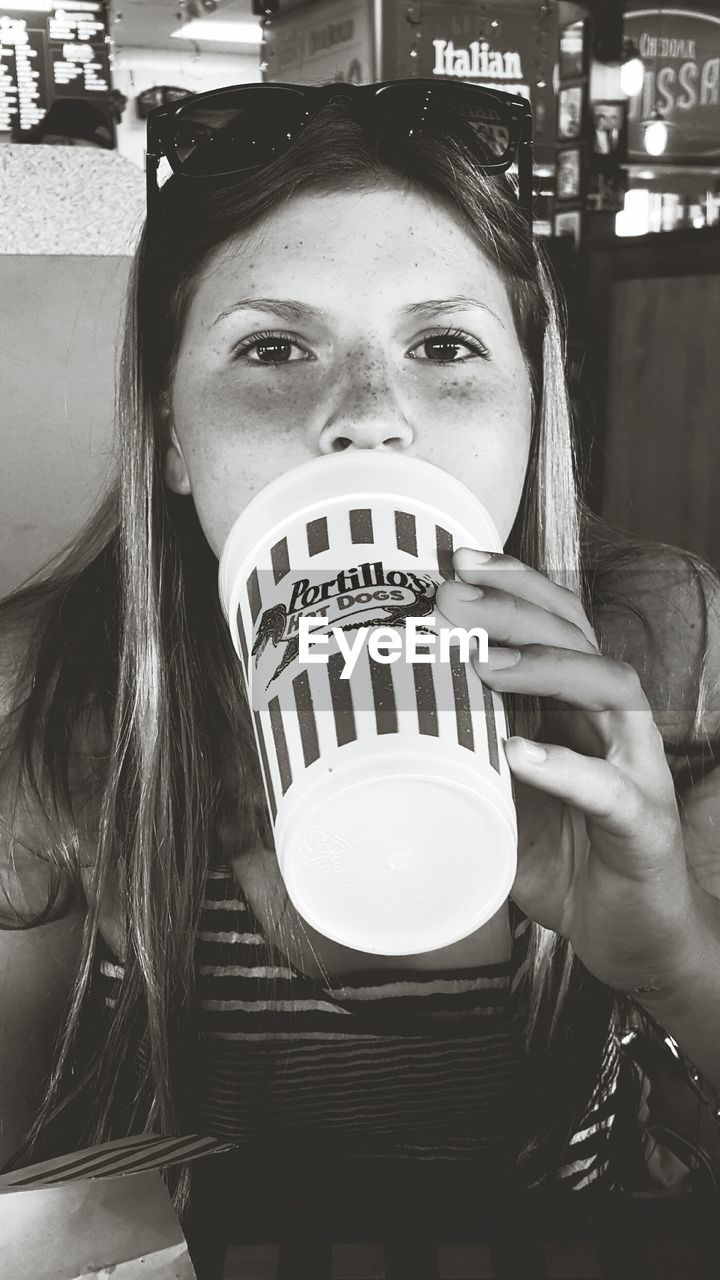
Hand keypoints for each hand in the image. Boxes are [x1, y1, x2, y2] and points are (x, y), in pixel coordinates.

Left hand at [434, 547, 701, 993]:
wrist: (630, 936)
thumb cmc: (564, 858)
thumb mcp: (499, 797)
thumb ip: (462, 758)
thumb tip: (380, 728)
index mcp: (578, 706)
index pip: (554, 622)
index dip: (512, 584)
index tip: (454, 561)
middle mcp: (614, 722)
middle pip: (578, 637)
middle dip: (515, 607)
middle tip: (452, 597)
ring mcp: (638, 768)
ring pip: (610, 690)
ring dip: (545, 669)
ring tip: (483, 665)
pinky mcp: (644, 824)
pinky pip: (610, 788)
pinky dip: (565, 766)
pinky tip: (518, 753)